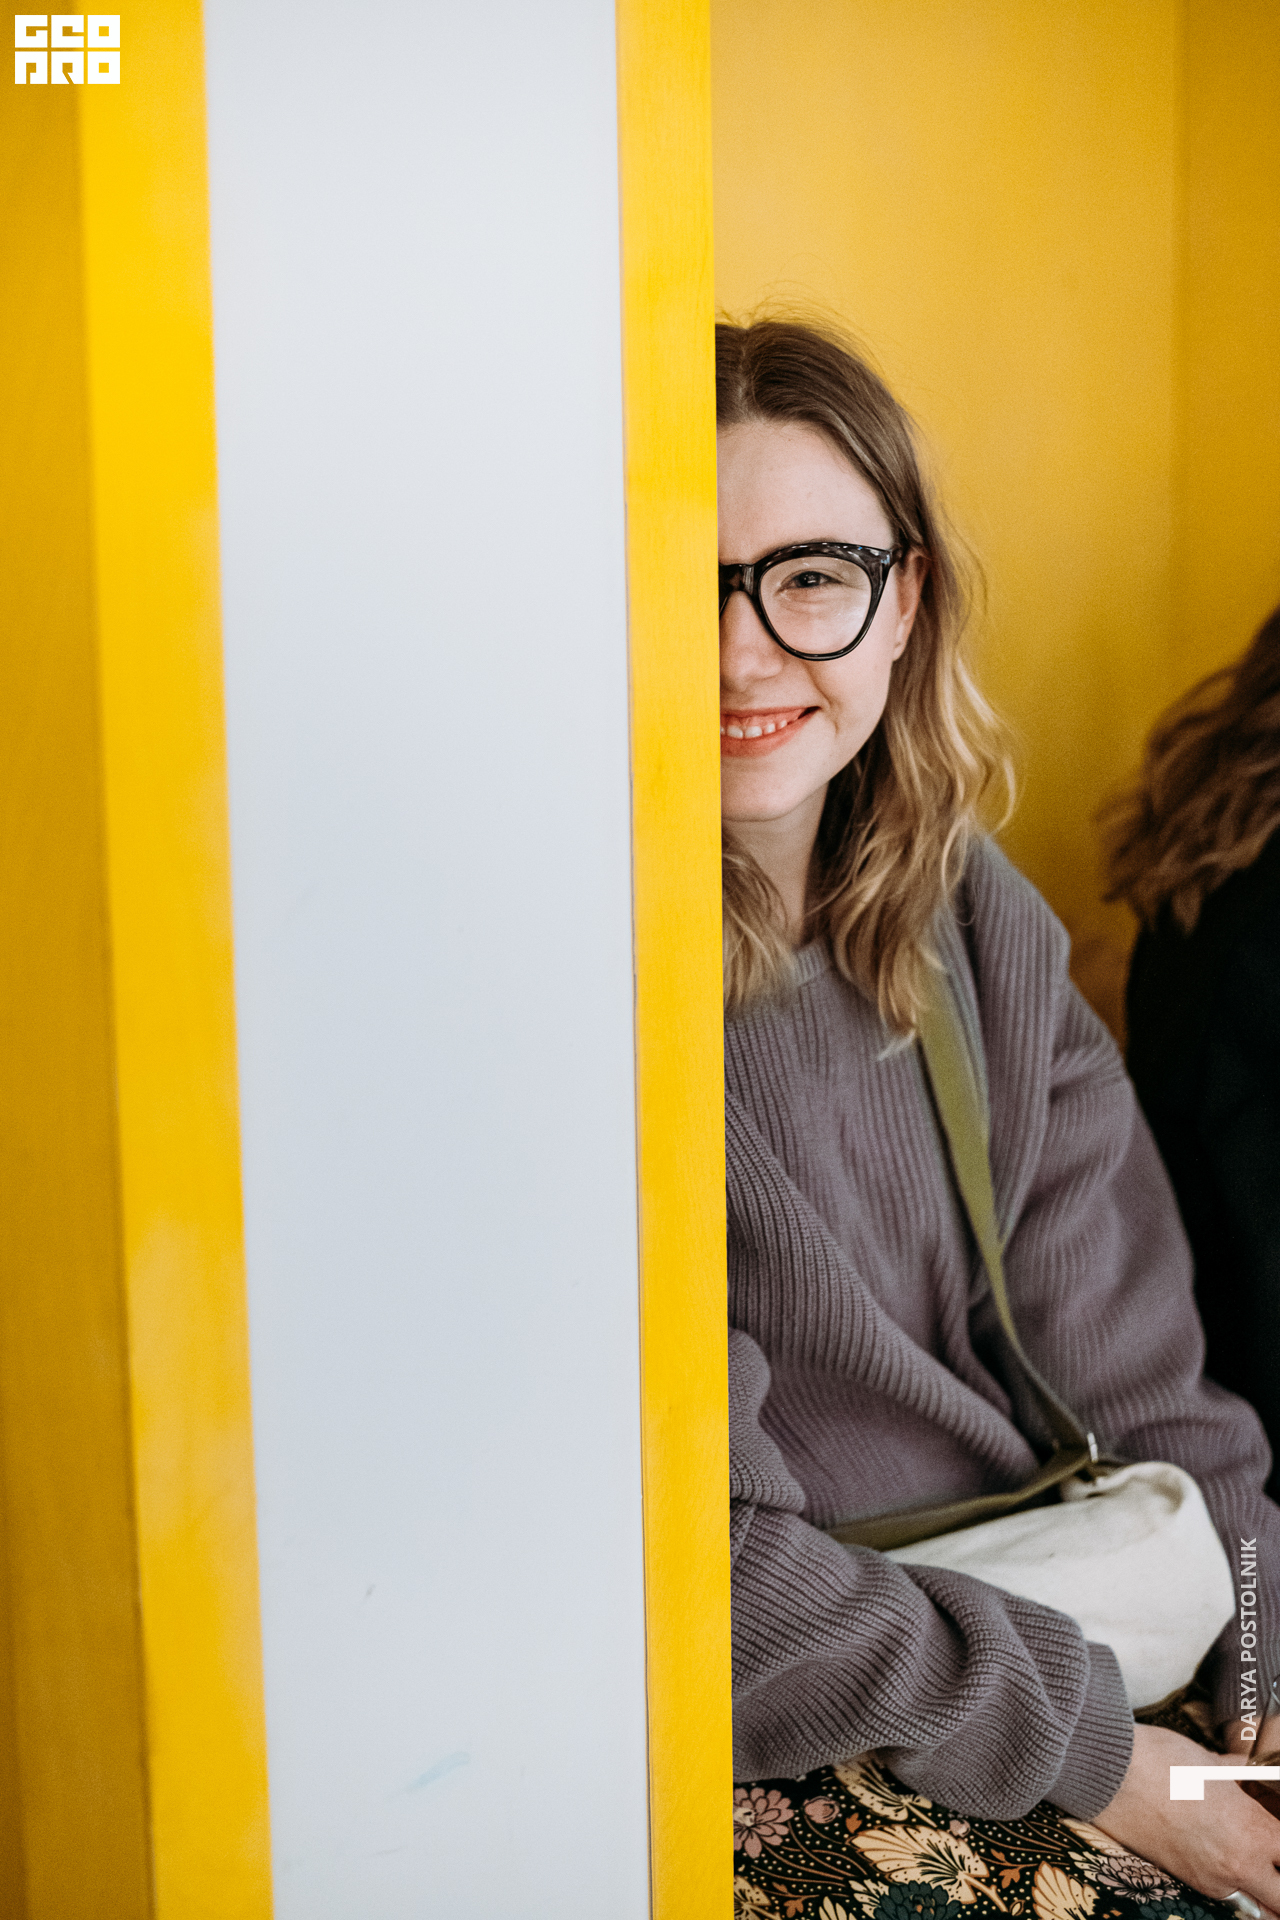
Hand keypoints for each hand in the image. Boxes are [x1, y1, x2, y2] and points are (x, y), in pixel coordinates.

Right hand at [1092, 1725, 1279, 1914]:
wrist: (1110, 1776)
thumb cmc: (1162, 1760)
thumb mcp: (1210, 1763)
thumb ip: (1237, 1773)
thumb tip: (1247, 1768)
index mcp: (1254, 1830)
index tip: (1276, 1833)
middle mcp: (1239, 1864)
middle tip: (1275, 1864)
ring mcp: (1212, 1879)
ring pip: (1257, 1905)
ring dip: (1262, 1891)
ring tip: (1258, 1869)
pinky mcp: (1187, 1881)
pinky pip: (1225, 1895)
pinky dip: (1233, 1886)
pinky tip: (1226, 1863)